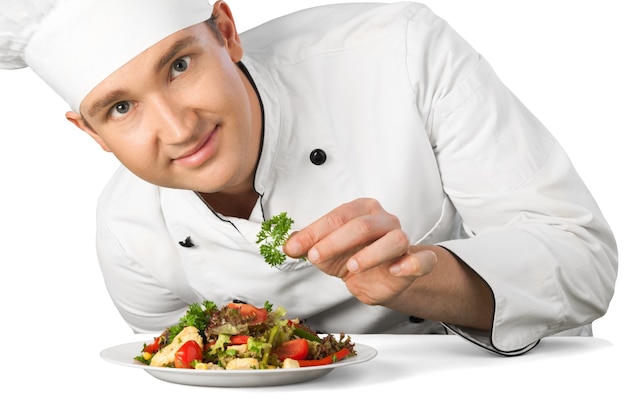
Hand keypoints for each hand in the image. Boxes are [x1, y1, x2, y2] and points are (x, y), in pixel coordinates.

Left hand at [283, 198, 437, 305]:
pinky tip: (397, 269)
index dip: (315, 232)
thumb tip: (288, 243)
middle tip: (315, 256)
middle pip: (363, 224)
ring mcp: (402, 239)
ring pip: (394, 239)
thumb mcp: (323, 250)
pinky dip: (412, 263)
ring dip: (371, 253)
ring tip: (351, 266)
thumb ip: (305, 244)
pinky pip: (423, 259)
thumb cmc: (351, 257)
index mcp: (362, 210)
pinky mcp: (415, 261)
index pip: (338, 216)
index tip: (296, 248)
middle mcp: (383, 220)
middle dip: (335, 241)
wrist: (375, 280)